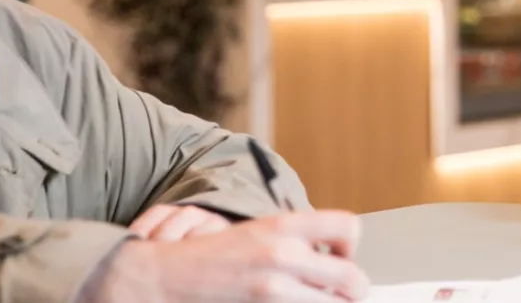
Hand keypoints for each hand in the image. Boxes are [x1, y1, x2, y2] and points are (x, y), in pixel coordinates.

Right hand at [81, 209, 368, 302]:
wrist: (166, 278)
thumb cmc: (215, 256)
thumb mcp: (260, 233)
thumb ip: (298, 241)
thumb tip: (338, 257)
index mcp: (284, 226)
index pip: (349, 226)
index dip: (353, 247)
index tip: (342, 259)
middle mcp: (283, 254)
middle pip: (353, 279)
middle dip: (354, 291)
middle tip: (344, 295)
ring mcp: (274, 288)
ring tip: (319, 301)